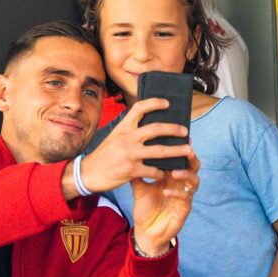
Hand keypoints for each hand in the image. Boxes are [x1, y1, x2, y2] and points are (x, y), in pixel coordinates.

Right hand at [80, 98, 194, 193]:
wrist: (88, 173)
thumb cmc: (105, 155)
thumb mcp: (114, 137)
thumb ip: (130, 132)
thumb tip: (153, 129)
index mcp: (123, 127)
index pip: (140, 108)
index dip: (155, 103)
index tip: (167, 103)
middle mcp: (127, 138)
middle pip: (156, 128)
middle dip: (174, 128)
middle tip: (185, 131)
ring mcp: (129, 154)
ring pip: (160, 151)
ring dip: (177, 150)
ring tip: (188, 150)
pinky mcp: (131, 170)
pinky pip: (153, 170)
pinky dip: (161, 172)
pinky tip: (165, 173)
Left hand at [130, 152, 199, 255]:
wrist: (145, 230)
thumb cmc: (145, 207)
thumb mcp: (139, 187)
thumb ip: (137, 171)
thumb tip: (130, 153)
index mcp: (171, 176)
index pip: (179, 158)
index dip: (180, 148)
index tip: (177, 136)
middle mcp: (180, 183)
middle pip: (193, 166)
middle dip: (191, 157)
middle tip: (186, 149)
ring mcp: (184, 196)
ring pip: (194, 181)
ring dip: (186, 174)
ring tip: (174, 171)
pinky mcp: (184, 209)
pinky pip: (185, 199)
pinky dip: (177, 193)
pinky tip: (166, 191)